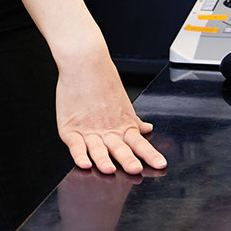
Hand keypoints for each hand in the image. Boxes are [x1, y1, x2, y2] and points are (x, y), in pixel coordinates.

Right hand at [56, 52, 167, 174]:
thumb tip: (147, 129)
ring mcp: (88, 130)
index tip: (160, 164)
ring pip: (97, 150)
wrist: (83, 62)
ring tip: (108, 168)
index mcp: (122, 125)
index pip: (140, 144)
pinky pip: (75, 145)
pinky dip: (79, 154)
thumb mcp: (123, 103)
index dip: (150, 155)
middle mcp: (107, 130)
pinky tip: (83, 163)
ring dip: (103, 160)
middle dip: (127, 160)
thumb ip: (134, 121)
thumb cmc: (102, 80)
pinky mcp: (70, 128)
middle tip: (134, 168)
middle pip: (119, 149)